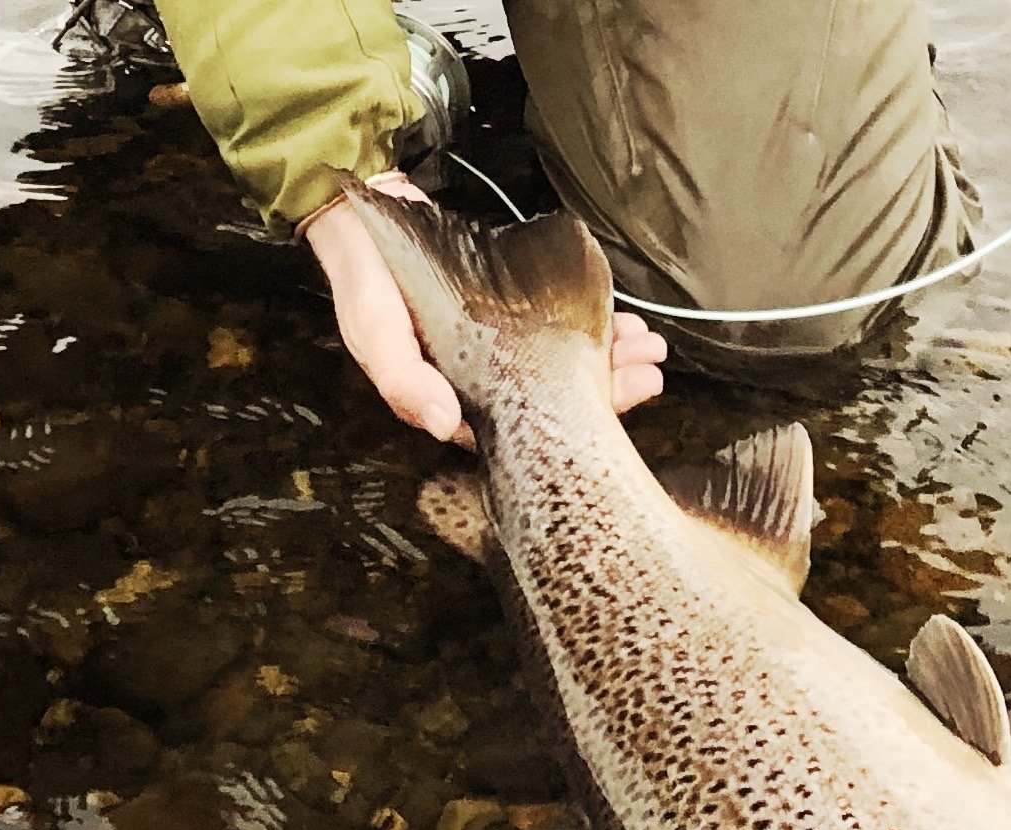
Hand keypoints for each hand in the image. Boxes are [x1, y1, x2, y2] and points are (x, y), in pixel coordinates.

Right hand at [303, 175, 667, 446]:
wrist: (360, 216)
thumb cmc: (366, 284)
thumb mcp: (375, 335)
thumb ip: (404, 382)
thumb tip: (445, 426)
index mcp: (460, 404)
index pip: (527, 431)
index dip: (575, 425)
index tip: (616, 406)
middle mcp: (488, 385)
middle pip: (559, 401)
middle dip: (610, 390)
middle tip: (651, 373)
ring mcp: (503, 349)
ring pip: (567, 365)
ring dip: (612, 358)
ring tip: (650, 348)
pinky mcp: (513, 312)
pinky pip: (561, 325)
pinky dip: (595, 325)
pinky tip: (626, 323)